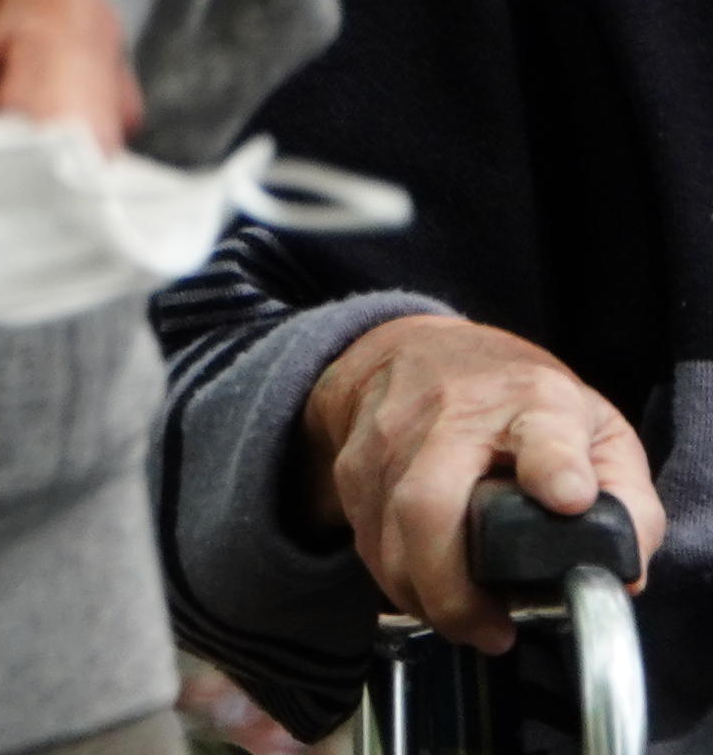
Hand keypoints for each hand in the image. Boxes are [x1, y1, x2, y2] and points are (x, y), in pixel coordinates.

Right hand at [305, 312, 659, 650]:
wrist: (420, 350)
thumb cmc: (519, 402)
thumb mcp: (598, 431)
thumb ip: (627, 501)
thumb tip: (620, 574)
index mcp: (535, 401)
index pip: (543, 433)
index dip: (555, 466)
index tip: (567, 497)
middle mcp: (453, 412)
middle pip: (431, 505)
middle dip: (453, 586)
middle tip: (490, 628)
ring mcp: (391, 435)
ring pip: (388, 536)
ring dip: (425, 595)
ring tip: (466, 620)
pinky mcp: (351, 462)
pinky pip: (366, 539)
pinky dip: (396, 577)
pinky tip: (428, 587)